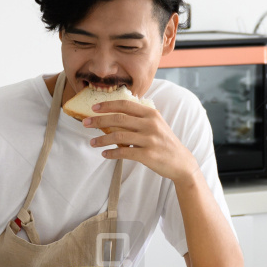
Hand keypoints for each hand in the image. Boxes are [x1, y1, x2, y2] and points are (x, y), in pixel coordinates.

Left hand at [83, 100, 199, 185]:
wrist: (181, 162)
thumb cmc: (164, 142)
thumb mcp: (156, 124)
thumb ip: (139, 118)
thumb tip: (115, 114)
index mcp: (151, 114)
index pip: (125, 104)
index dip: (107, 105)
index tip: (93, 108)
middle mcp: (150, 124)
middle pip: (118, 119)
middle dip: (99, 120)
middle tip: (85, 123)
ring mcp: (149, 139)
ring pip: (118, 136)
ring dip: (102, 139)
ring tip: (92, 142)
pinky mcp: (147, 155)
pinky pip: (124, 152)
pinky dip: (111, 153)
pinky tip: (104, 154)